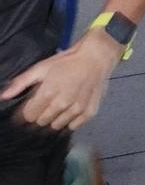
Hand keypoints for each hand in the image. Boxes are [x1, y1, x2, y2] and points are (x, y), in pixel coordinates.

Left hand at [1, 32, 117, 131]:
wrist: (95, 58)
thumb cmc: (66, 61)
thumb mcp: (41, 67)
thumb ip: (21, 82)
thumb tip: (4, 96)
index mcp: (48, 93)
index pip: (29, 116)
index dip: (28, 110)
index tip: (33, 104)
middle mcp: (62, 105)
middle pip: (41, 122)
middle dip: (41, 114)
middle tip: (47, 102)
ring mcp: (77, 110)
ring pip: (57, 126)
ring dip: (55, 118)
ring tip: (59, 105)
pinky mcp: (89, 113)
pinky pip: (73, 126)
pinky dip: (70, 120)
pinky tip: (71, 109)